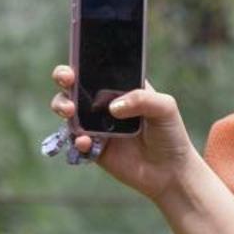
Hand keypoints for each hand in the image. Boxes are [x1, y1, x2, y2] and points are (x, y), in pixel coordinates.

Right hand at [48, 67, 205, 203]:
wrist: (171, 172)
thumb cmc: (170, 134)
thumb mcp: (165, 108)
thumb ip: (142, 99)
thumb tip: (113, 107)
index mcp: (121, 87)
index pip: (97, 68)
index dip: (82, 61)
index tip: (77, 61)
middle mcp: (104, 104)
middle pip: (74, 85)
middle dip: (63, 78)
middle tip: (67, 80)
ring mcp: (97, 126)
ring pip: (69, 111)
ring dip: (63, 106)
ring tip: (71, 112)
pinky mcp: (94, 148)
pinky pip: (76, 140)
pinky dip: (76, 139)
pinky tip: (86, 142)